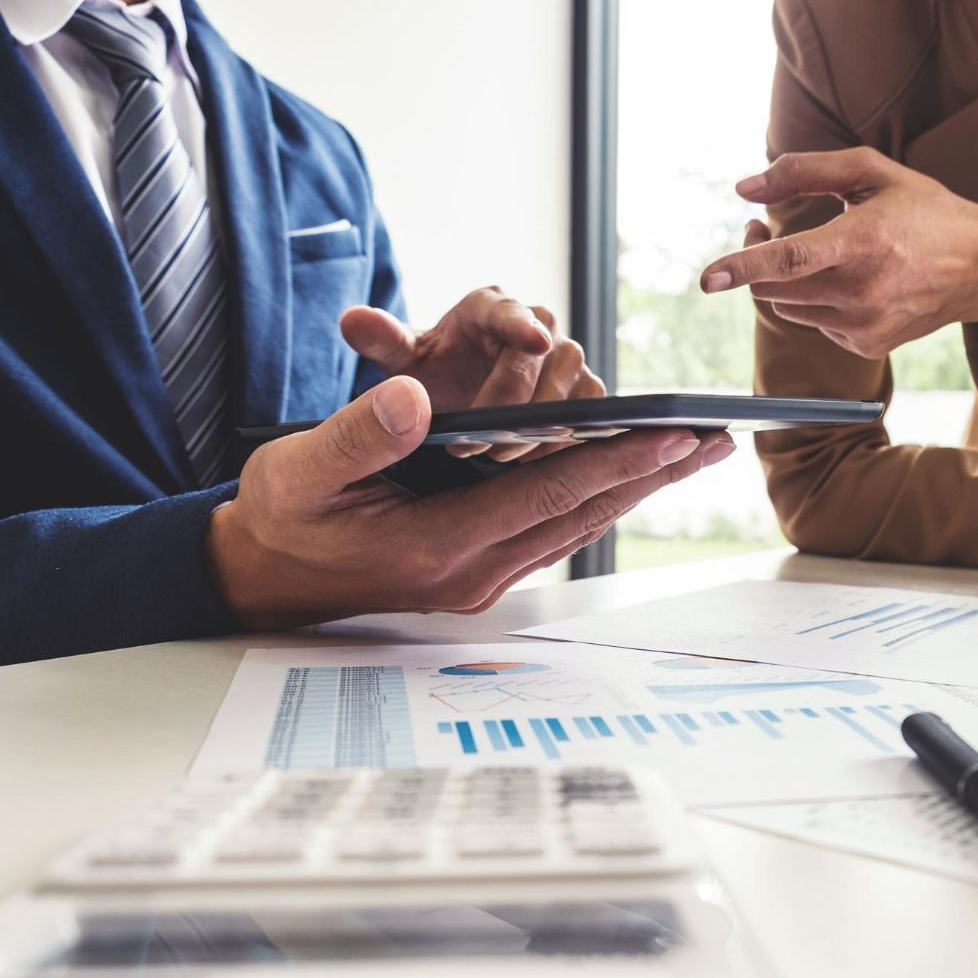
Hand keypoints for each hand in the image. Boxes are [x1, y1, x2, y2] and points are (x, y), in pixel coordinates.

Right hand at [207, 376, 734, 628]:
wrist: (260, 579)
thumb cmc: (281, 519)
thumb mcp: (301, 471)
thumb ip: (360, 435)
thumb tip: (416, 398)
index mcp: (439, 546)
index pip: (547, 494)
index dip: (613, 461)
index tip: (674, 433)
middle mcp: (474, 572)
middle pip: (582, 515)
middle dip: (652, 475)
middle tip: (718, 439)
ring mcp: (480, 579)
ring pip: (576, 526)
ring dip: (635, 487)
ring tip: (693, 452)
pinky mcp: (479, 571)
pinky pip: (554, 530)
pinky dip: (596, 496)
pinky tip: (627, 473)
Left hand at [340, 286, 604, 461]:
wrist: (452, 398)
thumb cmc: (428, 374)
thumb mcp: (399, 359)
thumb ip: (380, 339)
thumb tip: (352, 319)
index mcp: (491, 307)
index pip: (512, 311)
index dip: (524, 325)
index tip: (533, 340)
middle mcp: (538, 325)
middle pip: (548, 358)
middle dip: (514, 404)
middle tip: (477, 441)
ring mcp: (565, 360)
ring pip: (572, 389)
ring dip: (539, 427)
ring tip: (498, 457)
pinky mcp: (582, 393)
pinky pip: (588, 415)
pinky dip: (564, 440)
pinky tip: (531, 462)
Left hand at [698, 147, 977, 358]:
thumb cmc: (921, 209)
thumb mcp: (870, 172)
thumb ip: (803, 171)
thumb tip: (743, 189)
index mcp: (863, 241)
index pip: (790, 259)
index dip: (744, 266)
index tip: (707, 279)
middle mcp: (863, 291)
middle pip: (776, 287)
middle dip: (755, 258)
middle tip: (759, 228)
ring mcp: (865, 326)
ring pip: (789, 307)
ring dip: (783, 280)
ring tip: (809, 250)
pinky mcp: (867, 347)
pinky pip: (815, 323)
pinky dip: (815, 301)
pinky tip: (848, 280)